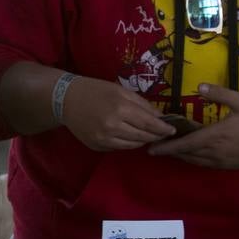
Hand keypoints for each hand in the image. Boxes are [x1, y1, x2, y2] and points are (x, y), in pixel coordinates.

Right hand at [60, 76, 174, 150]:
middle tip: (163, 134)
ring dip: (143, 141)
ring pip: (132, 146)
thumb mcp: (120, 90)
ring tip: (148, 136)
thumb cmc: (96, 90)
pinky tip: (130, 136)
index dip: (162, 128)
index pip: (148, 124)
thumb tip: (160, 117)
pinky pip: (119, 148)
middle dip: (155, 136)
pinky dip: (128, 143)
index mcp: (120, 109)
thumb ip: (141, 104)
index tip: (172, 130)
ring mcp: (103, 139)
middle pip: (142, 137)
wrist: (66, 99)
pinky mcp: (97, 146)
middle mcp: (112, 127)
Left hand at [146, 83, 238, 168]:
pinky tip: (191, 154)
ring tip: (169, 150)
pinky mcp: (230, 166)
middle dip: (170, 152)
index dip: (167, 146)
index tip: (151, 148)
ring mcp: (223, 162)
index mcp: (216, 136)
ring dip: (181, 156)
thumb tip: (198, 86)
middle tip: (154, 147)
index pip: (185, 144)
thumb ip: (219, 93)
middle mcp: (216, 152)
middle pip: (186, 155)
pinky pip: (206, 165)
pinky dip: (194, 160)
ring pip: (195, 162)